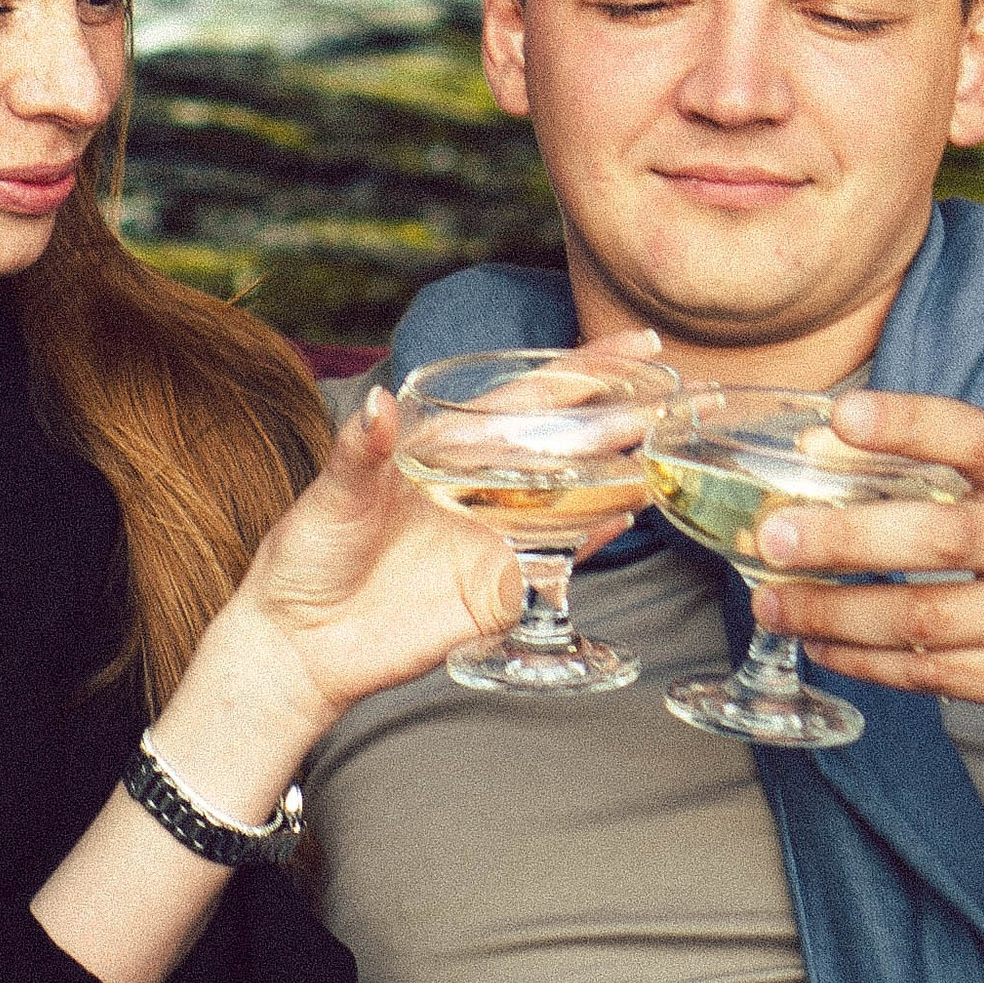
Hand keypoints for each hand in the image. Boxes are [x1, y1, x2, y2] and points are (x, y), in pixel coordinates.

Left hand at [212, 333, 667, 744]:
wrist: (299, 642)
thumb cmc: (309, 554)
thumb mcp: (330, 494)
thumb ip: (360, 451)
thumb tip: (378, 402)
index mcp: (450, 448)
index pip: (530, 396)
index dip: (584, 369)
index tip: (640, 341)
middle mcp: (485, 487)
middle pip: (569, 445)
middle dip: (627, 418)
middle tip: (684, 395)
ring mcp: (499, 538)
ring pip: (577, 500)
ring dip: (623, 474)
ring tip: (671, 448)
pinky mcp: (501, 591)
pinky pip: (560, 561)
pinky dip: (595, 538)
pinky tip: (628, 513)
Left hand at [744, 389, 983, 769]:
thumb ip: (950, 481)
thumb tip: (821, 456)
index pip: (977, 438)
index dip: (909, 425)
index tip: (841, 416)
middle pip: (939, 537)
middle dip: (844, 538)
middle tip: (771, 537)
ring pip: (923, 618)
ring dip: (834, 612)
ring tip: (772, 603)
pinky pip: (931, 672)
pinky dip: (865, 660)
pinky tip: (822, 644)